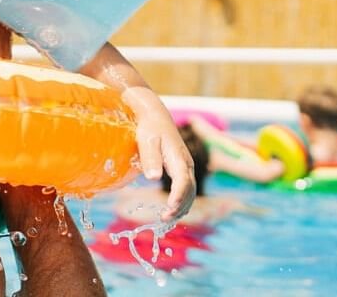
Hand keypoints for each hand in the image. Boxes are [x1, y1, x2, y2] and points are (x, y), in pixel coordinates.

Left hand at [135, 106, 195, 222]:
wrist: (155, 117)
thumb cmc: (149, 128)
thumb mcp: (146, 141)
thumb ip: (150, 158)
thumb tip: (153, 178)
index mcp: (179, 158)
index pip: (183, 180)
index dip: (178, 195)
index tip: (170, 207)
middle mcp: (187, 164)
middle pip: (190, 190)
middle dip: (180, 206)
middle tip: (164, 218)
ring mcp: (186, 168)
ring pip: (190, 192)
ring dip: (181, 207)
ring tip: (165, 219)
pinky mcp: (181, 170)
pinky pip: (186, 190)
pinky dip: (181, 203)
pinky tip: (171, 212)